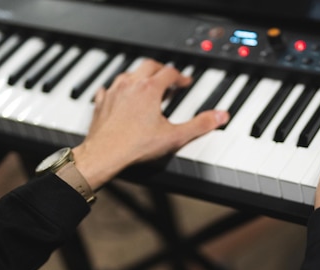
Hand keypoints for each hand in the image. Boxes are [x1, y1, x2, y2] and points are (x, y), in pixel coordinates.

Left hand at [72, 59, 228, 189]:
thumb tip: (219, 117)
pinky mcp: (101, 103)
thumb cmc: (136, 145)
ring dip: (139, 76)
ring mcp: (113, 92)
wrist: (105, 154)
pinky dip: (117, 90)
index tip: (185, 82)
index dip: (180, 76)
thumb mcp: (175, 137)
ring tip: (146, 85)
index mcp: (150, 89)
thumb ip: (200, 125)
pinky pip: (108, 89)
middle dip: (160, 70)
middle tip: (168, 78)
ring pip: (128, 74)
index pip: (169, 72)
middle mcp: (130, 85)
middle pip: (148, 66)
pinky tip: (119, 96)